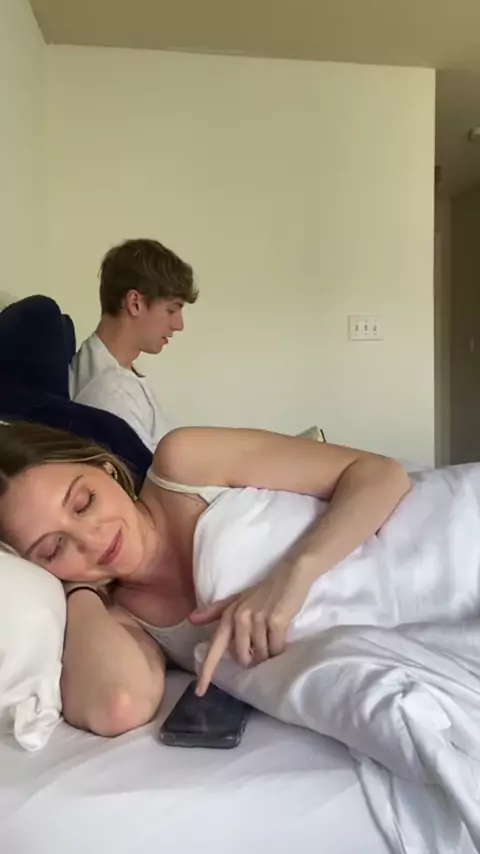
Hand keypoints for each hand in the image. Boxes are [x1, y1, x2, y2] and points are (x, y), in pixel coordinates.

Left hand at [190, 562, 310, 696]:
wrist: (291, 575)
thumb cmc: (264, 591)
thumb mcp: (237, 600)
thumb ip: (215, 612)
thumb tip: (191, 620)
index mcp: (228, 615)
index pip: (215, 647)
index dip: (207, 671)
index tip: (200, 692)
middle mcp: (240, 617)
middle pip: (243, 657)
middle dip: (253, 657)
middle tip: (263, 639)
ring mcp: (258, 618)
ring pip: (262, 655)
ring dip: (269, 651)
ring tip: (274, 632)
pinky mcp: (276, 621)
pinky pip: (276, 649)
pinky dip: (280, 647)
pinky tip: (282, 632)